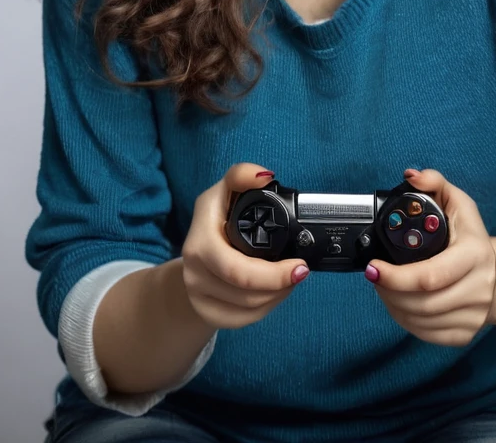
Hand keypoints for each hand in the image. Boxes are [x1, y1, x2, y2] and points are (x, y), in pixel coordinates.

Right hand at [179, 162, 309, 330]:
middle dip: (280, 284)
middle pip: (245, 292)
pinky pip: (244, 320)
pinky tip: (276, 292)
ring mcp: (199, 296)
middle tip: (302, 271)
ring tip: (291, 277)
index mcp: (199, 242)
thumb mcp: (224, 191)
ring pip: (248, 307)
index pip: (236, 267)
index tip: (300, 263)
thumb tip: (264, 176)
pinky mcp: (208, 314)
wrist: (193, 255)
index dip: (272, 272)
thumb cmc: (215, 219)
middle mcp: (195, 272)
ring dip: (277, 294)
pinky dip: (267, 307)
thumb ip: (241, 176)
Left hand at [365, 168, 495, 347]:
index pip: (430, 276)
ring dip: (393, 305)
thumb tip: (412, 177)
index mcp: (475, 255)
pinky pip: (426, 335)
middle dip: (389, 290)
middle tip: (374, 275)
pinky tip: (398, 304)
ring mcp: (473, 316)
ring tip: (383, 286)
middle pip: (422, 302)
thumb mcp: (458, 203)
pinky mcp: (465, 335)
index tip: (373, 267)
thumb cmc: (471, 238)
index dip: (396, 276)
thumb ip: (435, 183)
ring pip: (420, 320)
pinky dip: (405, 321)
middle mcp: (478, 289)